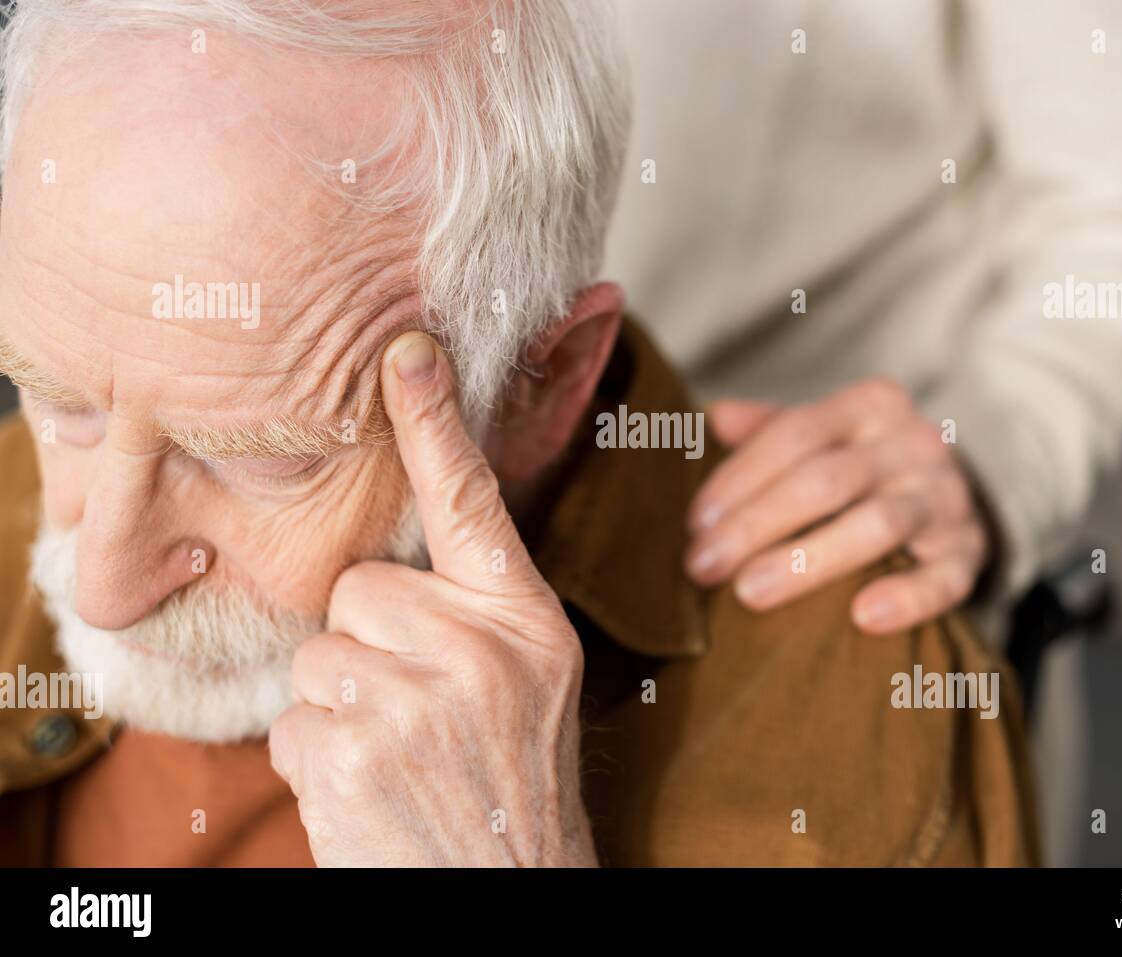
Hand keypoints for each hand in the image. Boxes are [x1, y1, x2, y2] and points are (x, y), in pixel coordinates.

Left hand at [269, 332, 594, 866]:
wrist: (513, 887)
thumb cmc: (510, 776)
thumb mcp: (531, 679)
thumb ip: (480, 611)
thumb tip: (394, 561)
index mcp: (528, 621)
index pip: (474, 503)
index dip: (436, 422)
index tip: (407, 352)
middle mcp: (482, 650)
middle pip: (362, 587)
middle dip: (370, 644)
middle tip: (415, 707)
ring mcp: (419, 703)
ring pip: (318, 654)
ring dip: (341, 707)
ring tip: (398, 755)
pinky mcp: (355, 756)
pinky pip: (291, 721)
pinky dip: (316, 759)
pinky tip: (370, 790)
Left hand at [685, 378, 989, 633]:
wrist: (956, 494)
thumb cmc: (867, 466)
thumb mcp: (826, 434)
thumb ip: (771, 427)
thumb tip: (714, 418)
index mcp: (871, 406)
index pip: (795, 434)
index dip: (739, 478)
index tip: (695, 524)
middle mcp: (914, 443)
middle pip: (825, 480)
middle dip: (755, 524)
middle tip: (703, 567)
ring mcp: (946, 498)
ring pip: (877, 525)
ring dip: (808, 561)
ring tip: (750, 593)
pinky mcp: (971, 552)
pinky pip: (944, 578)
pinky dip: (906, 597)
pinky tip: (862, 619)